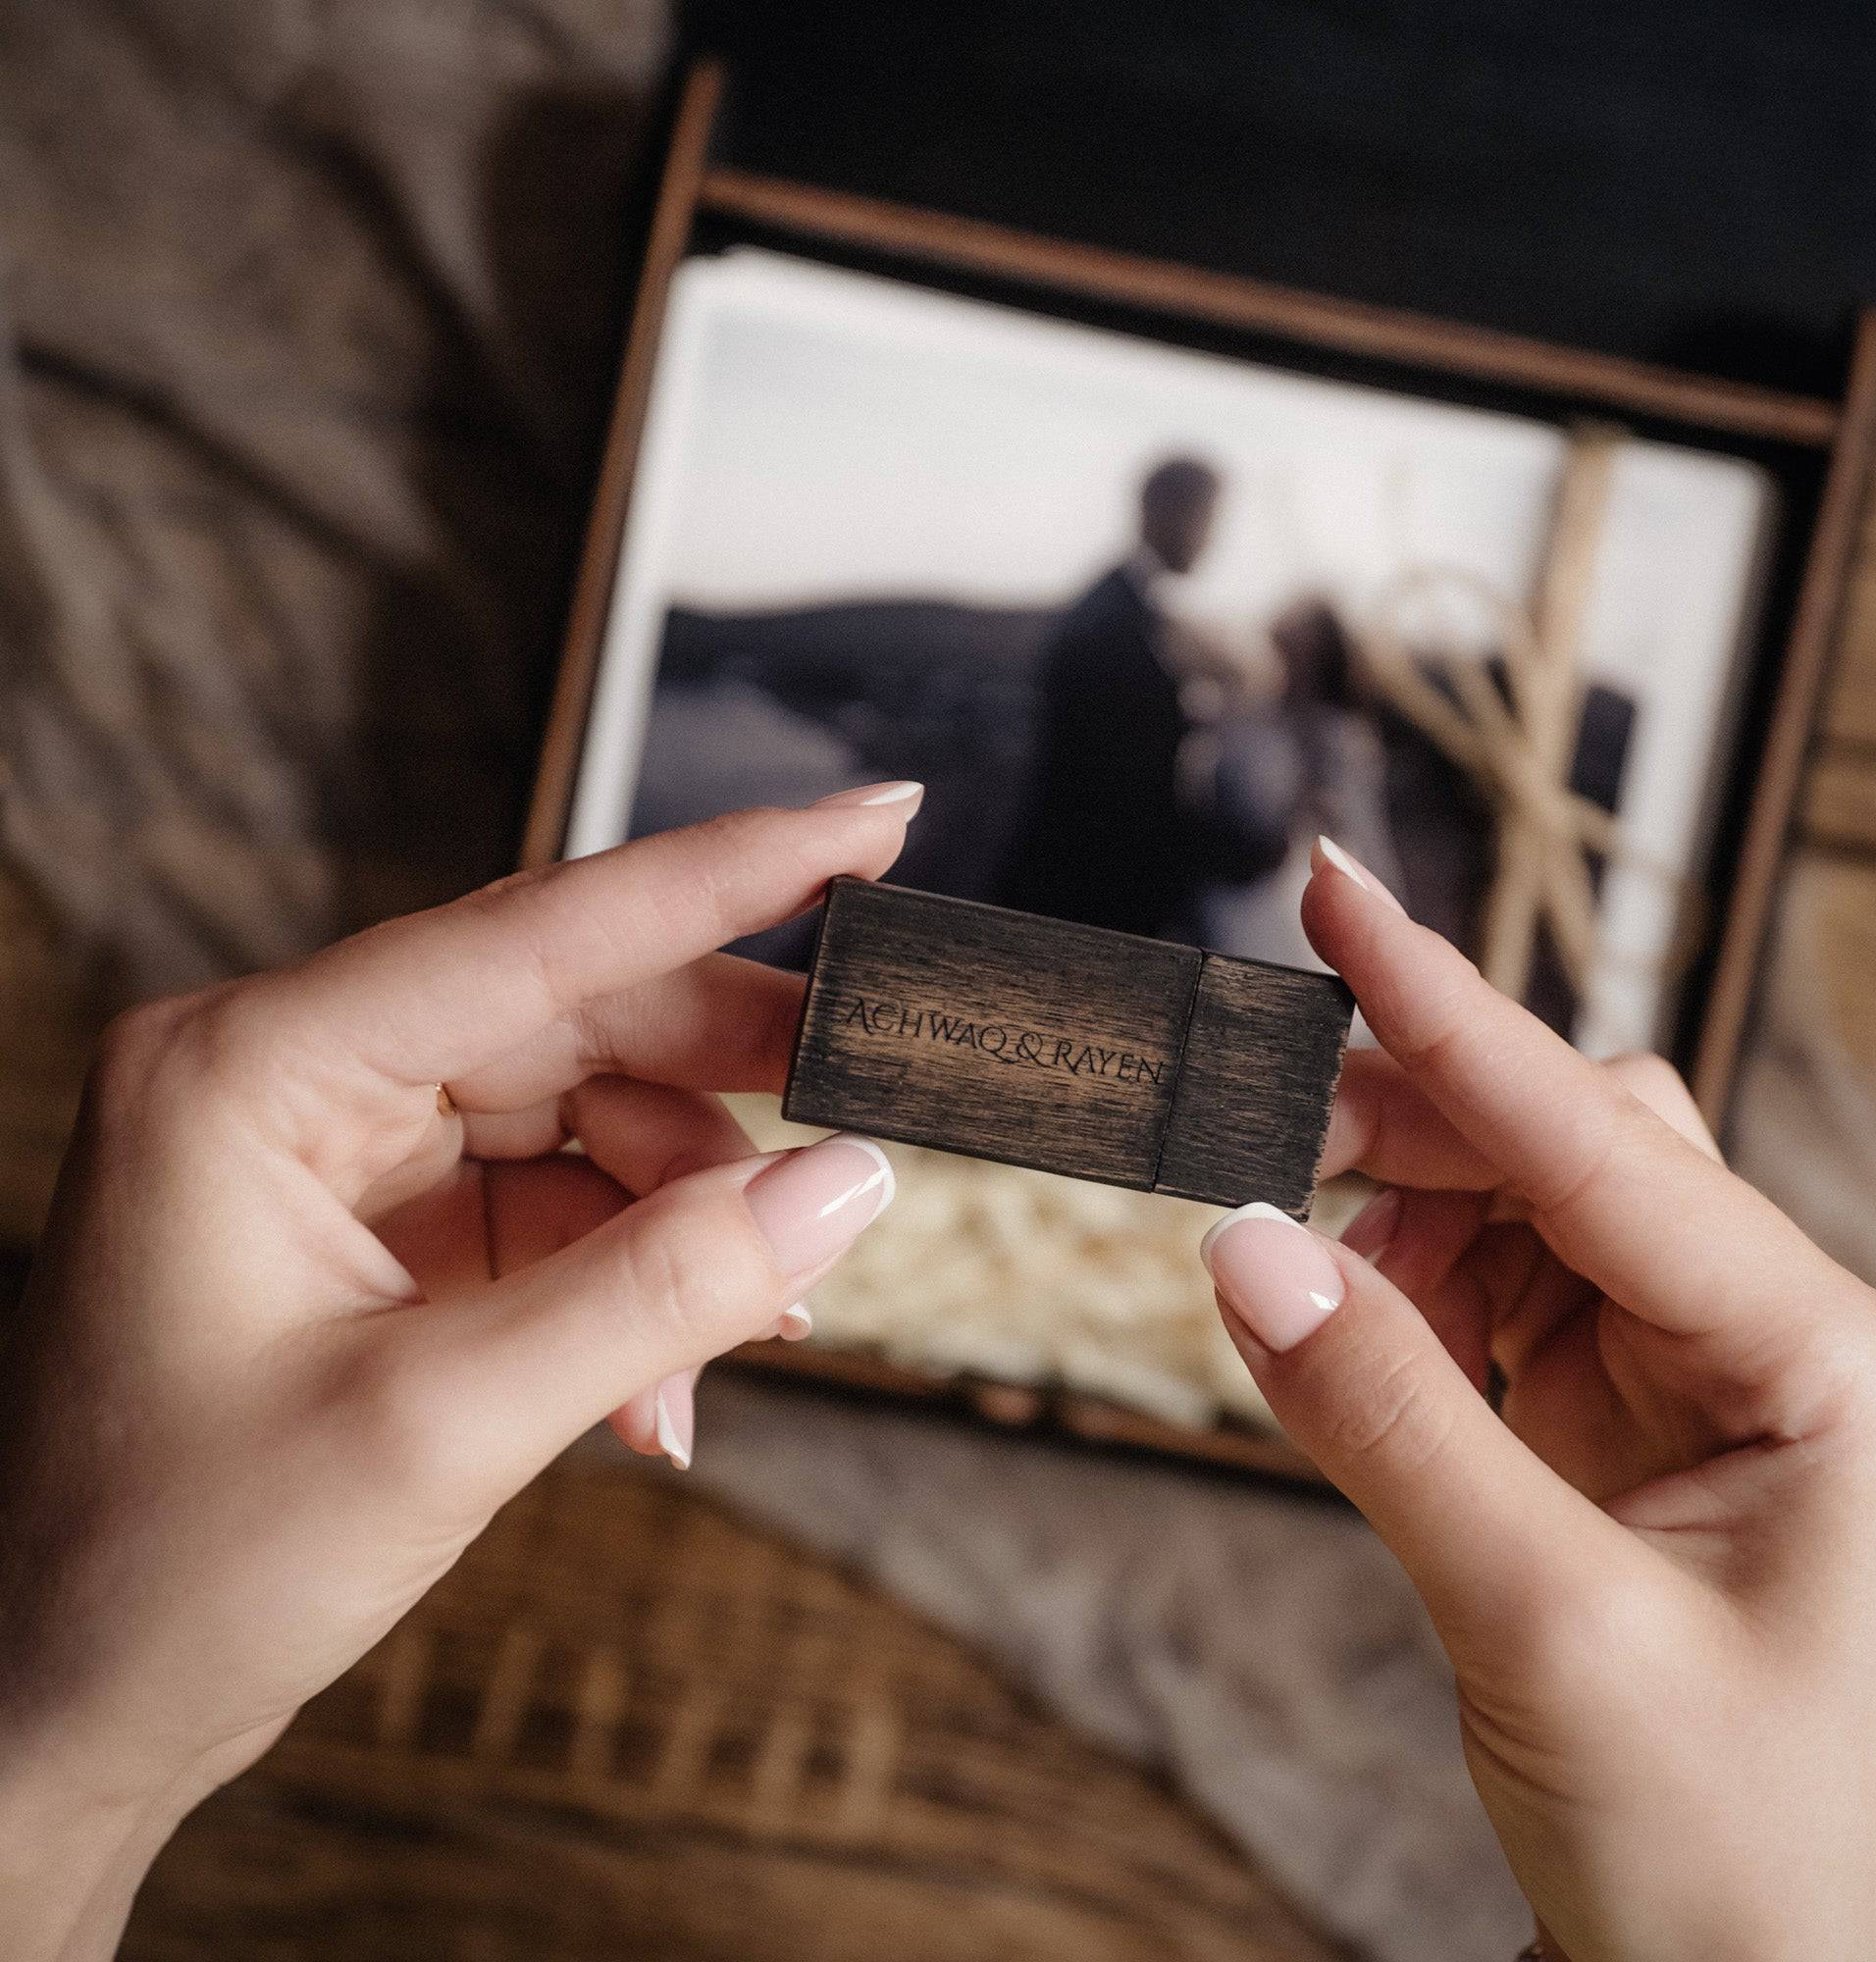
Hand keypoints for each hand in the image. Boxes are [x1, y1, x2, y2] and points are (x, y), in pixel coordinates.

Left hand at [0, 789, 919, 1961]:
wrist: (54, 1712)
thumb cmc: (171, 1573)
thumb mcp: (441, 1428)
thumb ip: (660, 1290)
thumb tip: (847, 1185)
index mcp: (252, 1068)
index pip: (537, 931)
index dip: (727, 875)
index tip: (871, 825)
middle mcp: (293, 1074)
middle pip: (575, 1011)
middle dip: (730, 1079)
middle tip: (874, 1099)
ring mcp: (335, 1146)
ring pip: (584, 1109)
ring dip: (686, 1215)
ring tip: (753, 1324)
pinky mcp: (375, 1221)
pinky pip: (556, 1201)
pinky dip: (634, 1273)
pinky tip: (662, 1379)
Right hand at [1202, 839, 1875, 1961]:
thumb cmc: (1733, 1864)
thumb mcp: (1540, 1628)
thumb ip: (1384, 1417)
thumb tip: (1241, 1246)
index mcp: (1843, 1378)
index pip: (1611, 1147)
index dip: (1451, 1013)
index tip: (1334, 891)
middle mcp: (1797, 1353)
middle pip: (1582, 1149)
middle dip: (1416, 1123)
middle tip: (1263, 1122)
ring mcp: (1722, 1388)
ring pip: (1543, 1213)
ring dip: (1410, 1218)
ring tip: (1316, 1281)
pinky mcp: (1651, 1431)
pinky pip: (1519, 1303)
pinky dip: (1423, 1297)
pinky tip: (1367, 1332)